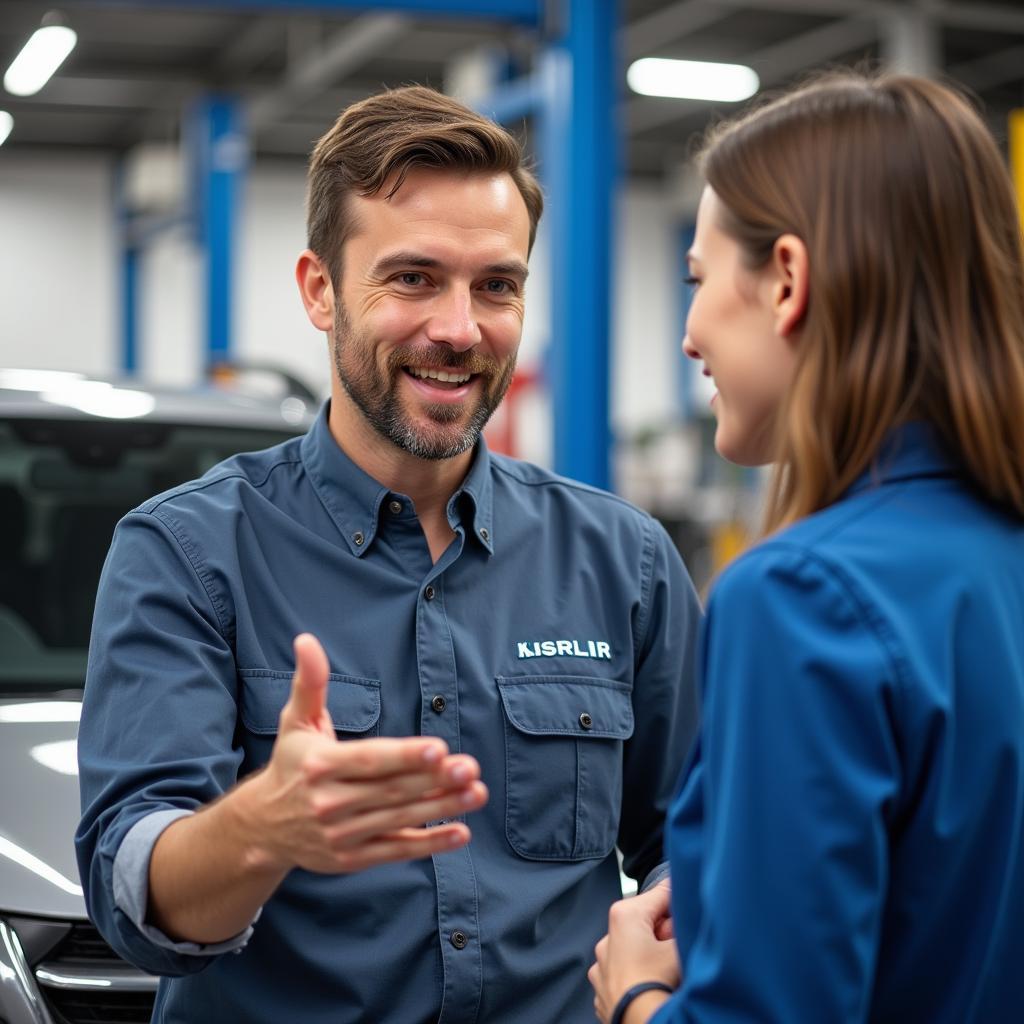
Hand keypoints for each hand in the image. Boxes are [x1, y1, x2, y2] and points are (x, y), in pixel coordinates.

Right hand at [243, 633, 487, 873]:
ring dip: (441, 808)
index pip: (368, 760)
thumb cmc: (290, 765)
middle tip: (471, 768)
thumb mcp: (296, 722)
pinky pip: (396, 851)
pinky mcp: (352, 858)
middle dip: (434, 780)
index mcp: (319, 766)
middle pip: (390, 791)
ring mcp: (342, 834)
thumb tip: (306, 640)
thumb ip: (310, 682)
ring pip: (399, 820)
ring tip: (476, 792)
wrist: (262, 828)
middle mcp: (330, 802)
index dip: (404, 756)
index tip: (439, 748)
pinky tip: (460, 831)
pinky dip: (430, 844)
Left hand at [588, 881, 679, 1023]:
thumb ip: (683, 924)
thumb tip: (686, 918)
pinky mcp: (603, 989)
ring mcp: (601, 965)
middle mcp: (607, 937)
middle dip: (664, 933)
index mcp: (624, 916)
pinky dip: (636, 976)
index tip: (689, 912)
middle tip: (677, 949)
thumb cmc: (657, 983)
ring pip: (633, 950)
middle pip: (646, 924)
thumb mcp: (680, 946)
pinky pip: (624, 973)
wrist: (641, 1021)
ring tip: (664, 971)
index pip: (660, 895)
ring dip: (649, 955)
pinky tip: (650, 985)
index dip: (678, 905)